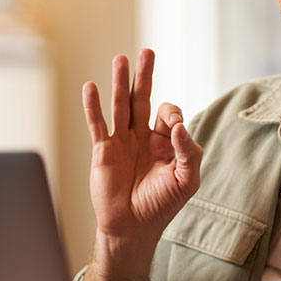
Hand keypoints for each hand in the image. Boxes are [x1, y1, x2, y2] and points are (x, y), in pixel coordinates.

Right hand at [82, 49, 202, 252]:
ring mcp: (121, 141)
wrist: (132, 228)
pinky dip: (94, 105)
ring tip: (121, 58)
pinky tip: (91, 87)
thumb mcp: (187, 180)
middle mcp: (143, 136)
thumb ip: (189, 151)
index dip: (173, 115)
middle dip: (145, 75)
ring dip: (121, 81)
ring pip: (121, 104)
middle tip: (147, 51)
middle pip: (143, 97)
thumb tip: (180, 125)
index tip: (173, 128)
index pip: (169, 114)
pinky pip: (98, 123)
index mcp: (165, 141)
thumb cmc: (162, 205)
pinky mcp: (103, 150)